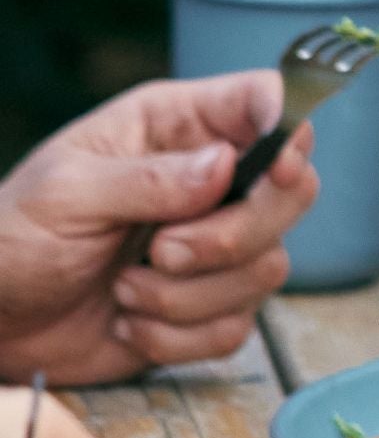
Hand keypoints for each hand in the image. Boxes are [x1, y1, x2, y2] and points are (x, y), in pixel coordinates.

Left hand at [0, 71, 319, 385]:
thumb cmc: (14, 240)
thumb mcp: (66, 193)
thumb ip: (148, 178)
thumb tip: (225, 164)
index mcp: (172, 129)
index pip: (259, 102)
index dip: (286, 128)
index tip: (278, 164)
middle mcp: (209, 184)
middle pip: (292, 194)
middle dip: (231, 236)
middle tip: (163, 250)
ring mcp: (218, 249)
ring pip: (267, 269)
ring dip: (186, 295)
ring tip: (124, 288)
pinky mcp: (215, 308)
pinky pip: (237, 328)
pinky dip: (178, 335)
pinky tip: (131, 320)